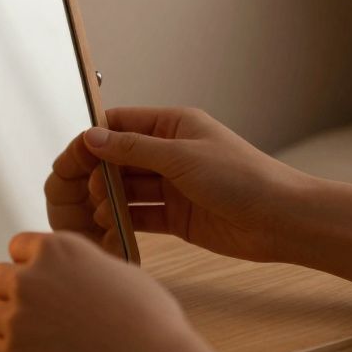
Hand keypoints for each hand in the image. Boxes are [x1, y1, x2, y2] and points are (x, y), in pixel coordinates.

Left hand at [0, 231, 188, 351]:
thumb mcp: (117, 269)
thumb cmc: (148, 317)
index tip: (45, 280)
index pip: (18, 246)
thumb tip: (74, 272)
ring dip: (10, 323)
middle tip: (39, 311)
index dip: (32, 263)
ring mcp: (16, 317)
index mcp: (54, 248)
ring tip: (42, 338)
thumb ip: (82, 264)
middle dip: (12, 291)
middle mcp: (27, 277)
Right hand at [45, 107, 308, 262]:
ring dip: (109, 200)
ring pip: (128, 189)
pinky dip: (123, 222)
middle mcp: (171, 153)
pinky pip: (140, 216)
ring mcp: (173, 186)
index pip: (121, 124)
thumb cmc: (242, 178)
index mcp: (174, 126)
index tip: (71, 155)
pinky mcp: (176, 217)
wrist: (280, 220)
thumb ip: (133, 148)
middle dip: (98, 174)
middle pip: (121, 159)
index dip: (94, 138)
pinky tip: (107, 228)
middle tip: (83, 191)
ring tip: (99, 212)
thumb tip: (92, 137)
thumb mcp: (181, 156)